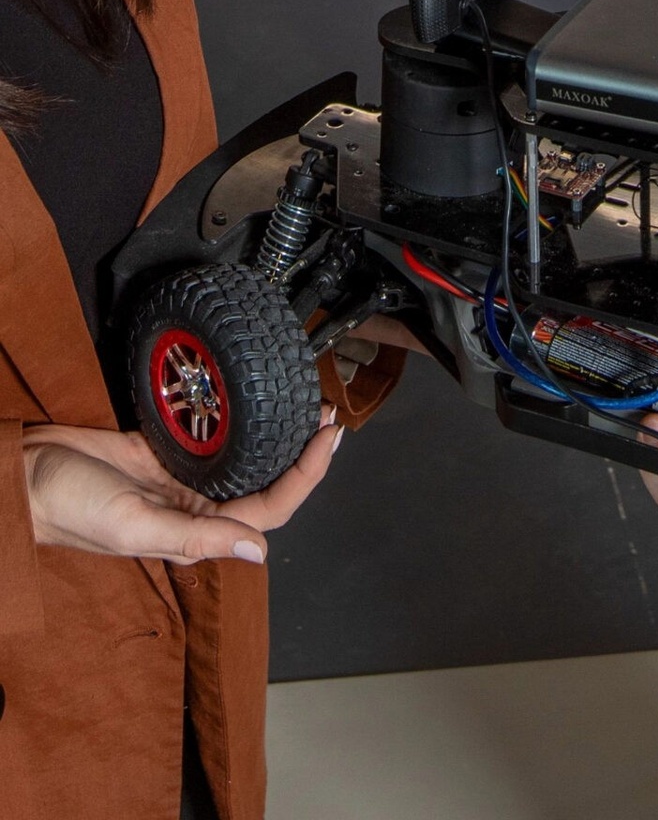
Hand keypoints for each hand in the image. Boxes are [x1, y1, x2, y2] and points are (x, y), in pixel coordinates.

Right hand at [21, 414, 342, 564]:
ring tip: (306, 408)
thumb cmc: (67, 507)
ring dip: (279, 439)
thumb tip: (259, 551)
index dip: (306, 478)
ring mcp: (184, 478)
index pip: (271, 509)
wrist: (20, 472)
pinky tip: (260, 404)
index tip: (329, 442)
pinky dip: (241, 423)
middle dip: (303, 455)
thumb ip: (197, 539)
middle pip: (269, 485)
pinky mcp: (166, 450)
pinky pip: (215, 438)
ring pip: (248, 461)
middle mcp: (199, 508)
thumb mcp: (134, 525)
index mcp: (197, 532)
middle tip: (329, 418)